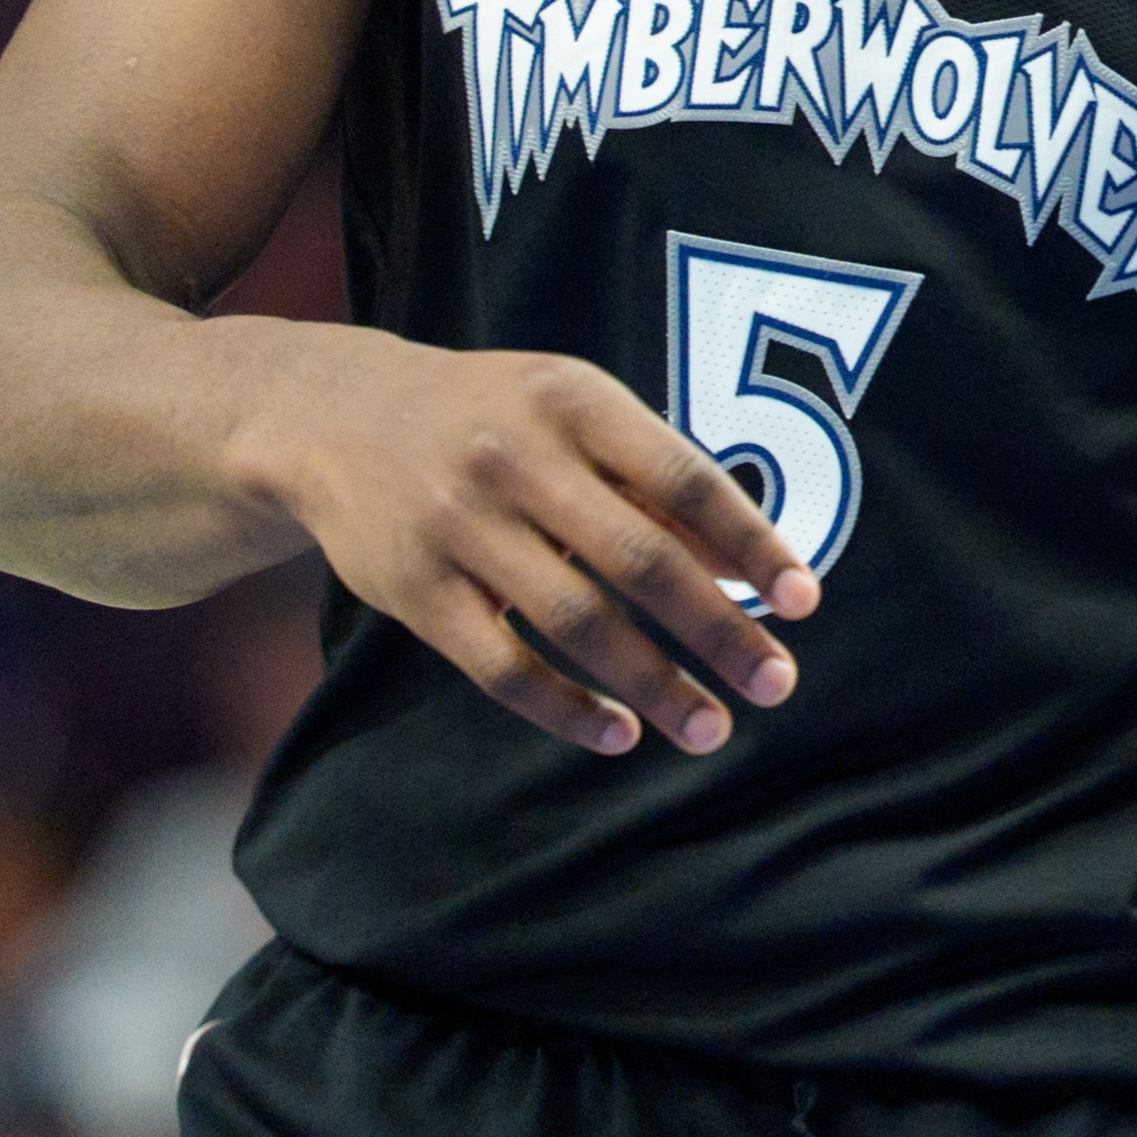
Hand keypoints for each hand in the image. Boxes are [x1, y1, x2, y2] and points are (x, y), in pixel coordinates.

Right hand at [256, 334, 819, 754]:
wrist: (333, 415)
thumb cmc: (490, 417)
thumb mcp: (570, 412)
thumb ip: (653, 481)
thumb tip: (751, 571)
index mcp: (573, 401)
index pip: (683, 480)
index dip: (750, 545)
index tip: (804, 603)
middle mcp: (516, 457)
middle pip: (640, 559)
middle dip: (718, 630)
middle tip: (778, 684)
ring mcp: (460, 525)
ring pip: (577, 622)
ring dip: (656, 684)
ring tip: (713, 729)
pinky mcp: (414, 589)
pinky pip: (503, 664)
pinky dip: (567, 707)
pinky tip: (620, 736)